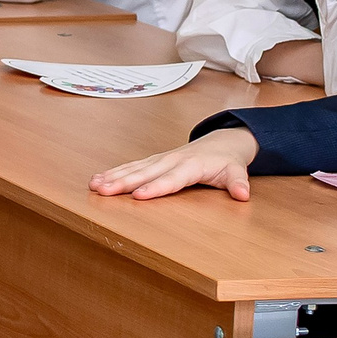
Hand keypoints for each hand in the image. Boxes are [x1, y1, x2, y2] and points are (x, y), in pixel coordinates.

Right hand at [88, 128, 261, 200]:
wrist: (222, 141)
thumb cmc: (226, 160)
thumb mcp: (237, 170)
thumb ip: (238, 183)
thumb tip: (243, 194)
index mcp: (191, 166)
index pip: (171, 179)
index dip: (156, 188)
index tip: (139, 196)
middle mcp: (171, 161)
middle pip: (145, 173)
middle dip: (123, 182)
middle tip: (103, 190)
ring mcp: (160, 159)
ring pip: (133, 169)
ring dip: (112, 177)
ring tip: (94, 186)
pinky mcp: (152, 161)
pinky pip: (131, 167)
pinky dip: (113, 172)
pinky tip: (97, 180)